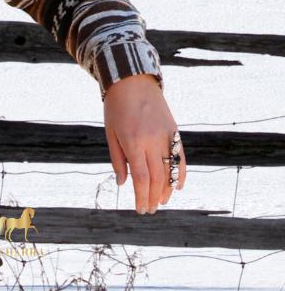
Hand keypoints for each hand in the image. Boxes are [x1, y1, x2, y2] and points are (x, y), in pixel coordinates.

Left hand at [103, 73, 184, 213]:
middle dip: (154, 198)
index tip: (140, 209)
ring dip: (167, 190)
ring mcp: (166, 136)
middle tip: (149, 209)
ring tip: (161, 202)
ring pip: (171, 171)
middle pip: (157, 178)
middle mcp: (152, 140)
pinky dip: (181, 174)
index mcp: (133, 141)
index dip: (142, 197)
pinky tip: (177, 187)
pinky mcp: (175, 131)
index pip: (141, 178)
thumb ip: (118, 159)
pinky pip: (181, 158)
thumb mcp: (110, 131)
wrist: (133, 80)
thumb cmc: (116, 107)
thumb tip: (123, 183)